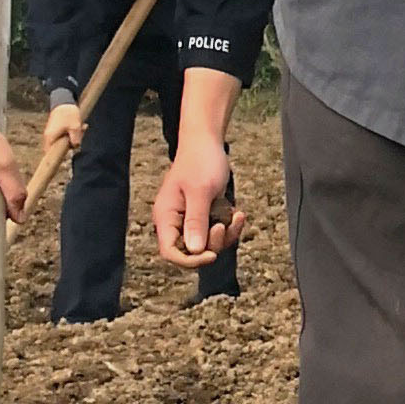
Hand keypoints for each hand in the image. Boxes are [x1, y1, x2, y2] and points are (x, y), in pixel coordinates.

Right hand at [42, 101, 85, 153]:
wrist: (64, 100)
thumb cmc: (68, 113)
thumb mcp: (75, 127)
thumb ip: (75, 139)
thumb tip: (75, 147)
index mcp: (50, 137)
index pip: (50, 154)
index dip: (57, 158)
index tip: (65, 159)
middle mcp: (48, 137)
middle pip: (58, 149)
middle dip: (71, 145)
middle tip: (80, 135)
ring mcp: (51, 133)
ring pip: (63, 142)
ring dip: (73, 138)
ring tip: (82, 127)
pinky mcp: (55, 129)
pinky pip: (64, 136)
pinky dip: (72, 133)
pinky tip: (80, 126)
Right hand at [154, 70, 245, 268]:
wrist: (208, 143)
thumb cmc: (201, 162)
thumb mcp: (200, 191)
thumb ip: (196, 221)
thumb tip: (194, 251)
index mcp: (166, 216)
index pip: (170, 252)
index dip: (189, 260)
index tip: (211, 254)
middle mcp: (176, 221)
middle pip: (192, 252)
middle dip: (213, 243)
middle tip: (224, 224)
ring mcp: (191, 220)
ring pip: (209, 244)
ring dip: (226, 234)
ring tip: (236, 214)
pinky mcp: (206, 216)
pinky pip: (219, 232)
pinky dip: (231, 226)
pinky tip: (238, 212)